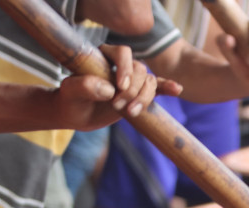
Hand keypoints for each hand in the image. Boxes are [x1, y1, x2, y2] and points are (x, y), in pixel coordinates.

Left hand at [52, 46, 180, 130]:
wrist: (77, 113)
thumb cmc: (71, 99)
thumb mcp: (71, 92)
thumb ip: (85, 86)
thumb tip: (108, 88)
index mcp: (104, 55)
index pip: (122, 52)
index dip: (125, 68)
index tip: (120, 87)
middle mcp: (121, 64)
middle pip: (140, 70)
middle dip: (133, 90)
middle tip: (118, 106)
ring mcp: (133, 79)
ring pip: (149, 82)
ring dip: (144, 98)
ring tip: (131, 113)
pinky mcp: (140, 92)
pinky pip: (157, 88)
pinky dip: (167, 88)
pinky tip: (177, 90)